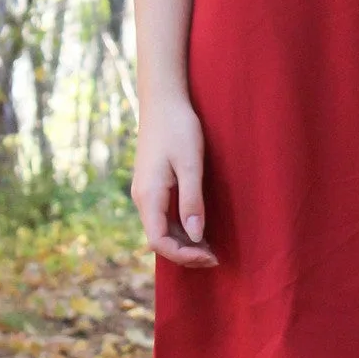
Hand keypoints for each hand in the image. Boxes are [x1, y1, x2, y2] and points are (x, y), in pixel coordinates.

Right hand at [131, 95, 218, 267]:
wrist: (163, 101)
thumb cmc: (179, 128)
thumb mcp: (189, 164)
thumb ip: (191, 200)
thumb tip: (194, 235)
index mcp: (149, 195)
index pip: (159, 241)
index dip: (183, 255)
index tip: (210, 256)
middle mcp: (143, 199)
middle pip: (159, 240)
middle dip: (185, 253)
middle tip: (215, 256)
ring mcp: (146, 193)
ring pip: (161, 230)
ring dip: (183, 243)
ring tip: (210, 248)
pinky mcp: (153, 187)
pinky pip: (163, 218)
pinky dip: (180, 229)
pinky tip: (198, 230)